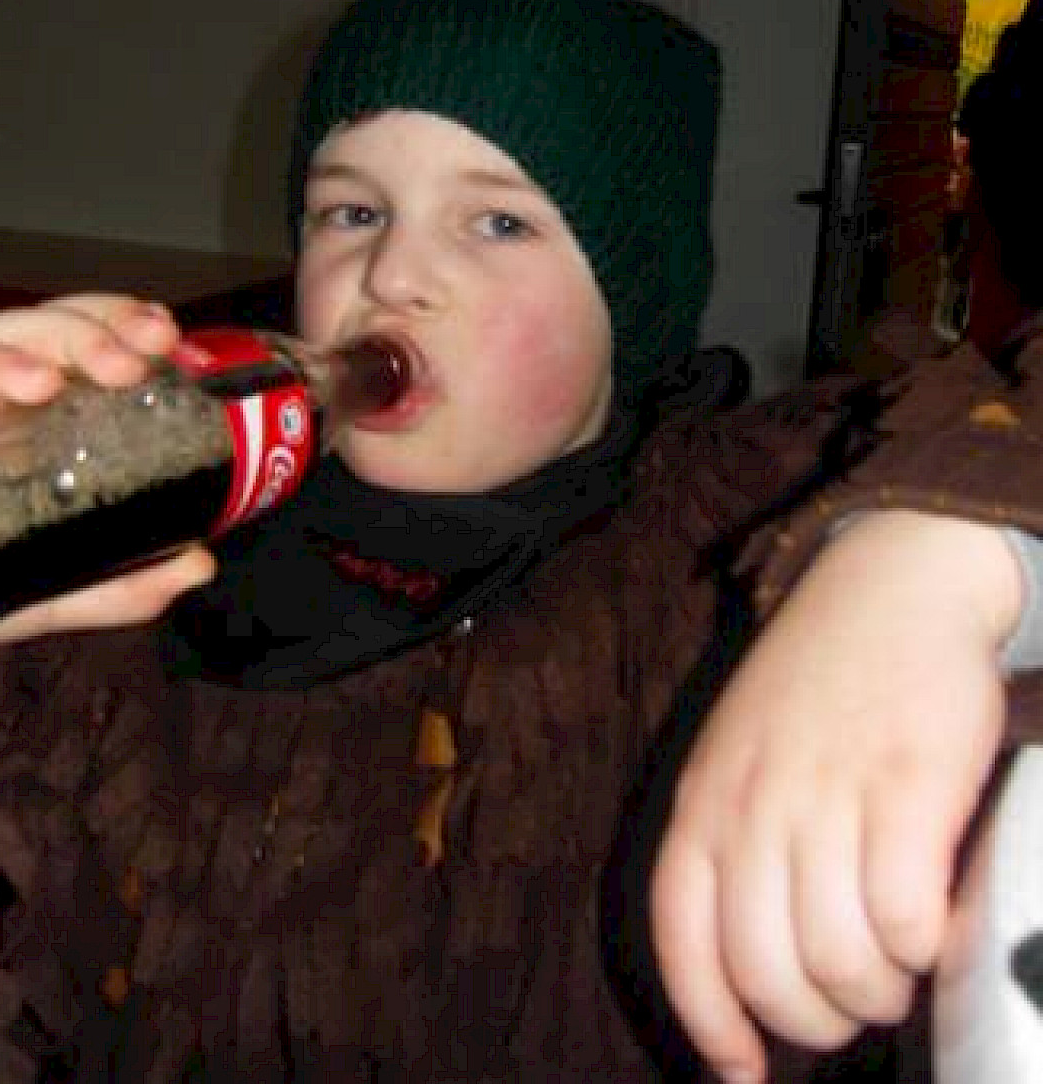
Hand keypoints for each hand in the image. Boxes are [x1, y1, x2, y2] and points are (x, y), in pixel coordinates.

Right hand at [0, 293, 216, 641]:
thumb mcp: (33, 589)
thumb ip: (110, 583)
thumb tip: (198, 565)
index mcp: (33, 415)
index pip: (92, 348)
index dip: (136, 331)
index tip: (184, 348)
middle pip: (62, 326)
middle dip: (115, 325)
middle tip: (158, 347)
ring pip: (12, 327)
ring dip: (72, 337)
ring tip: (117, 366)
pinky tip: (30, 383)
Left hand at [649, 511, 1022, 1082]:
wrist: (890, 583)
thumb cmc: (818, 683)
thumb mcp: (741, 755)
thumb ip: (734, 846)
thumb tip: (749, 971)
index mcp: (704, 800)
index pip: (684, 942)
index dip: (712, 1024)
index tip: (744, 1074)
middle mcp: (755, 806)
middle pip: (770, 974)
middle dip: (818, 1018)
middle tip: (855, 1000)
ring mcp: (830, 797)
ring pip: (842, 963)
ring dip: (878, 989)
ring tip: (898, 963)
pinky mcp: (907, 790)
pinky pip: (907, 922)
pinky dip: (926, 946)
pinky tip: (935, 924)